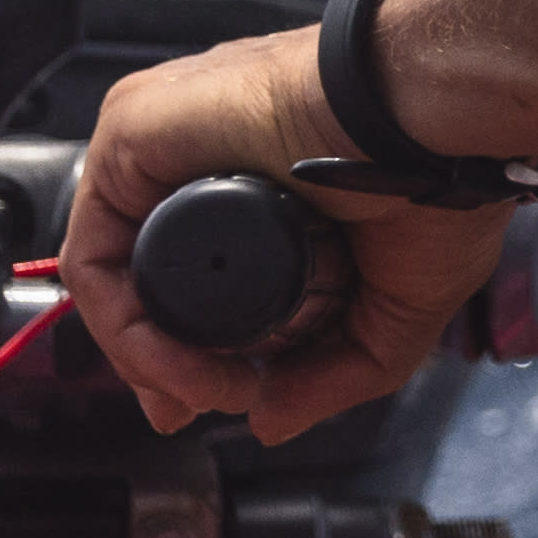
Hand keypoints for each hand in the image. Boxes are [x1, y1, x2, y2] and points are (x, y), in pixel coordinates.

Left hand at [57, 32, 518, 440]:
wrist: (430, 114)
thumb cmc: (437, 177)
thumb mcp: (402, 303)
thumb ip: (340, 370)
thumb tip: (270, 423)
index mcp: (268, 177)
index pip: (199, 278)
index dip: (199, 355)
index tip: (231, 399)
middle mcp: (206, 157)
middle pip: (149, 282)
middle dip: (163, 366)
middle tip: (194, 409)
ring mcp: (164, 146)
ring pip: (118, 277)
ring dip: (150, 357)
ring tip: (208, 392)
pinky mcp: (130, 135)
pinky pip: (100, 257)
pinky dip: (124, 325)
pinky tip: (177, 361)